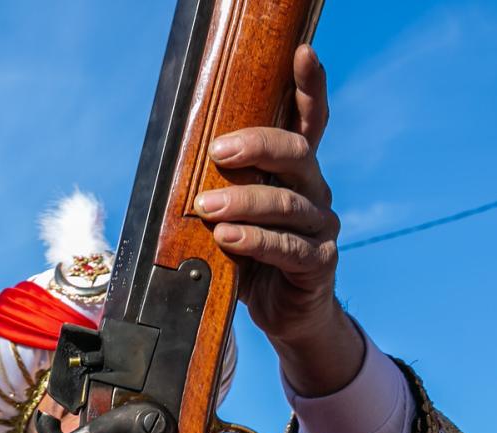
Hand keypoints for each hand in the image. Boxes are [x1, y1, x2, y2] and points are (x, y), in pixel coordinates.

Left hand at [193, 44, 364, 396]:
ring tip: (207, 209)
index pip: (308, 121)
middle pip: (297, 153)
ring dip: (244, 202)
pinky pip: (289, 248)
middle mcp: (315, 191)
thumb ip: (220, 188)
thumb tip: (175, 163)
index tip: (303, 53)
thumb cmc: (251, 257)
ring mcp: (322, 227)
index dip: (309, 87)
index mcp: (295, 173)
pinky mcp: (320, 263)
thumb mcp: (232, 217)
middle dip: (257, 146)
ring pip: (288, 203)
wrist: (284, 314)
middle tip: (218, 152)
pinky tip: (229, 239)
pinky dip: (256, 242)